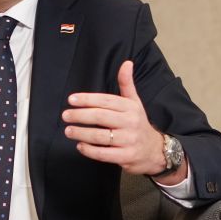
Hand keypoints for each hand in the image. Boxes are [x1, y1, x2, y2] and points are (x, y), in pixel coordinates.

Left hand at [62, 60, 169, 176]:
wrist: (155, 150)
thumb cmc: (138, 123)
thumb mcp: (134, 102)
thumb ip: (127, 84)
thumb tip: (126, 63)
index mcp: (130, 107)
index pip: (106, 101)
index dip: (87, 99)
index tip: (71, 99)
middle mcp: (130, 122)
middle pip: (100, 117)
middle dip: (80, 115)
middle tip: (66, 115)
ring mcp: (129, 140)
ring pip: (100, 136)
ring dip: (81, 133)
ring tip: (69, 131)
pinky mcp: (126, 156)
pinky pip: (104, 154)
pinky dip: (89, 150)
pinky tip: (80, 146)